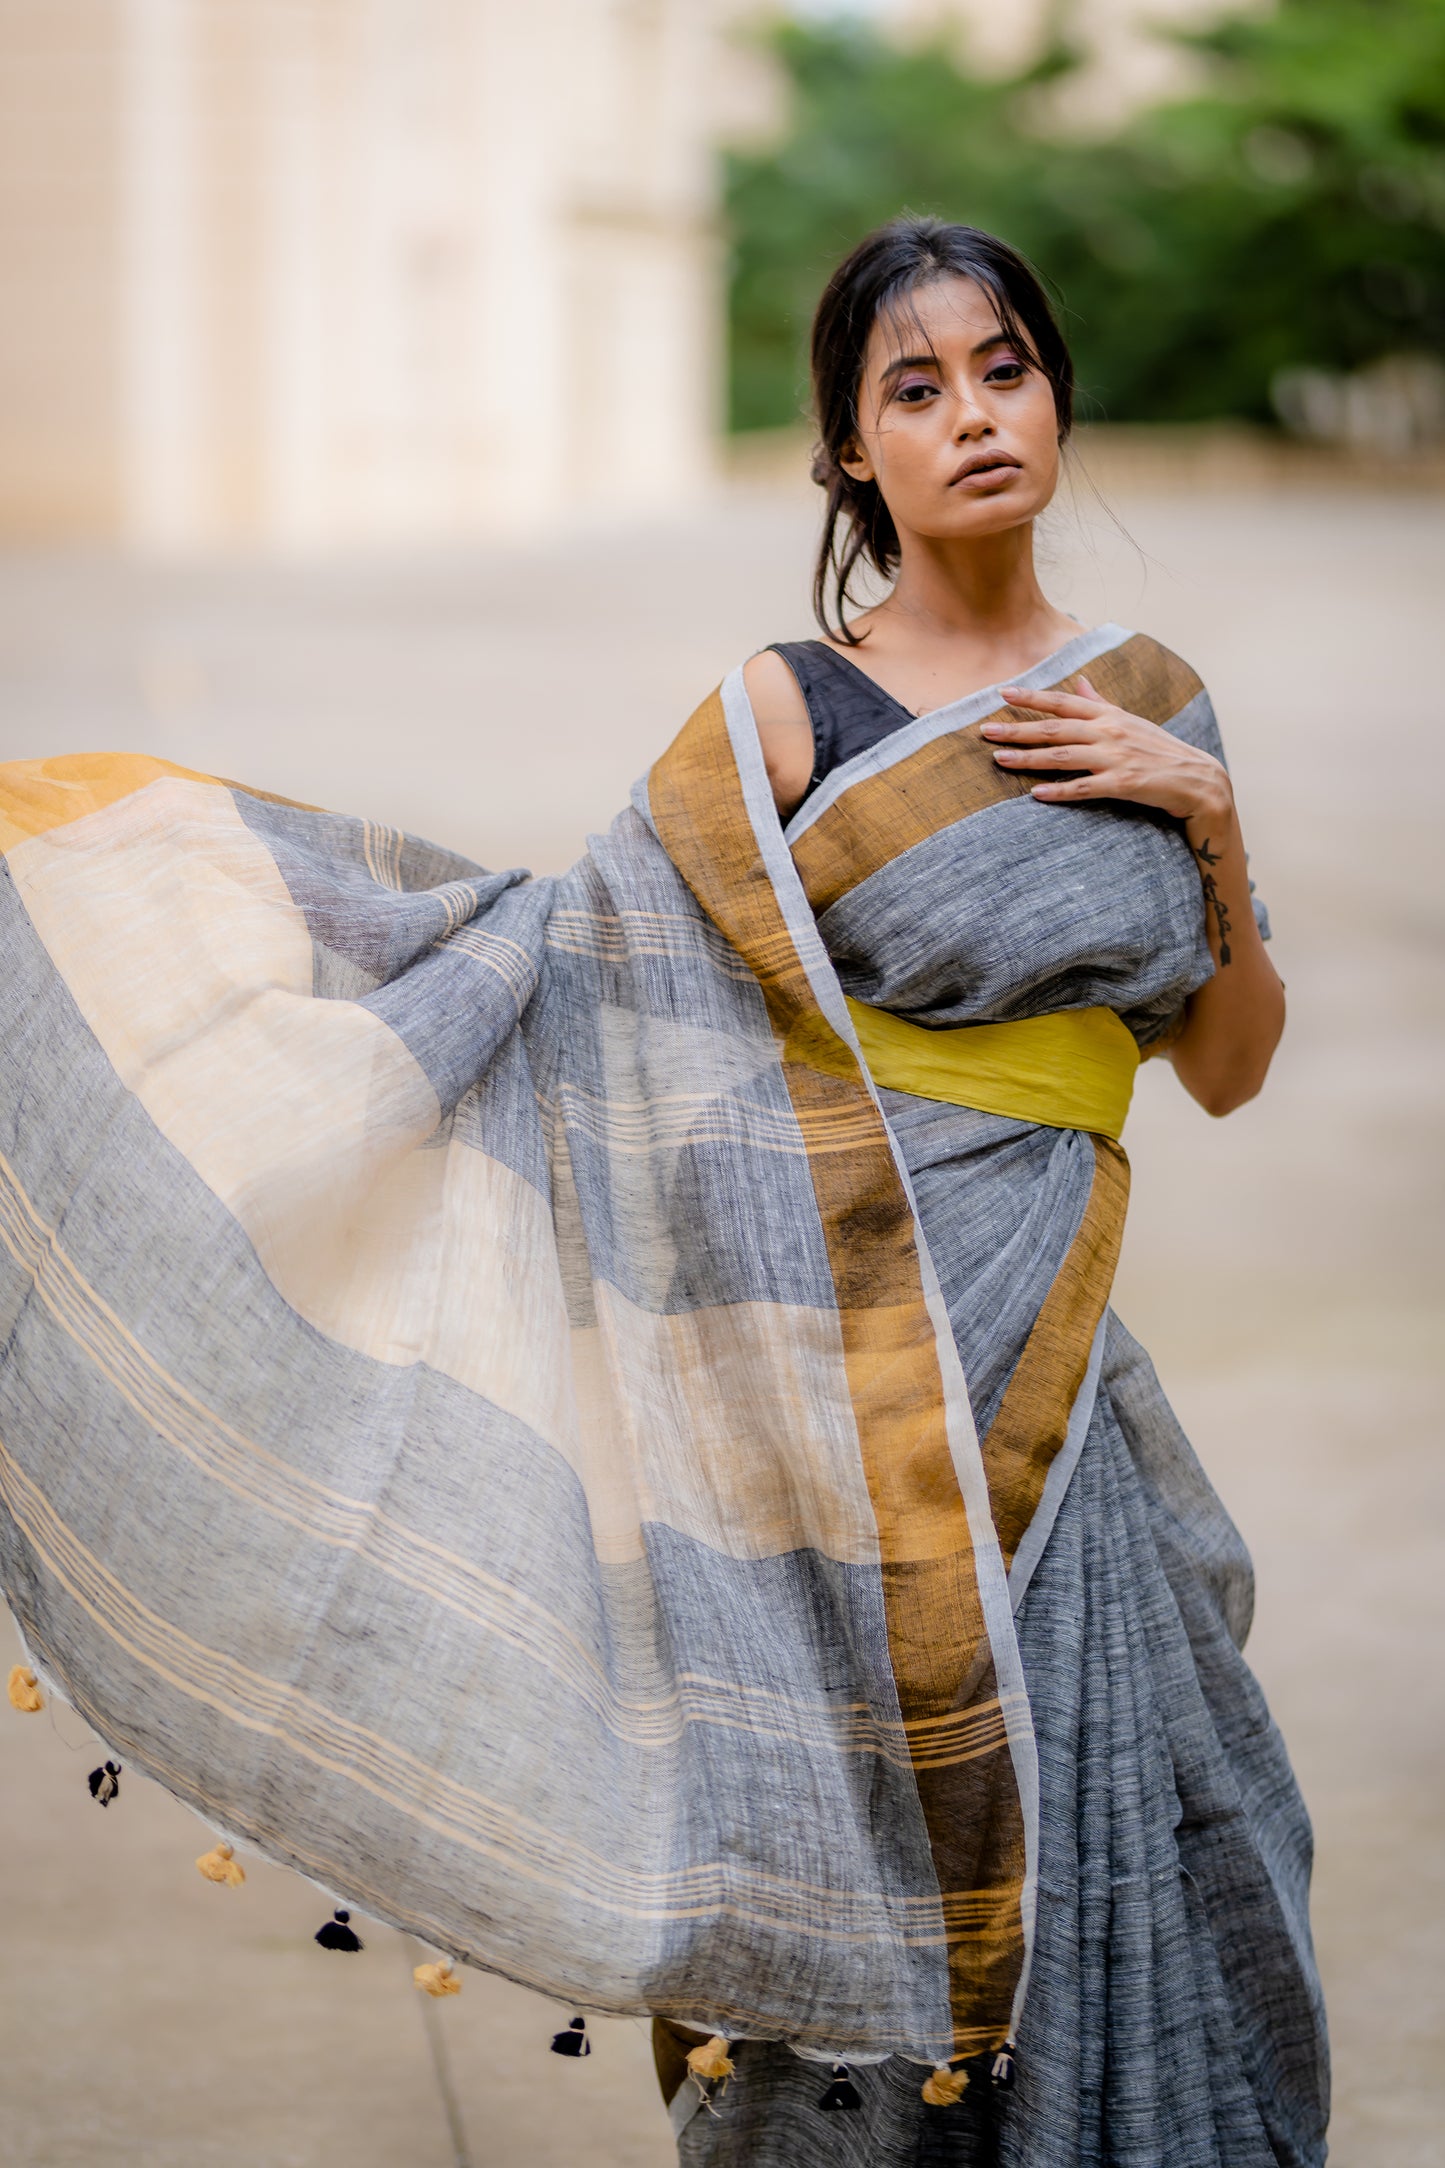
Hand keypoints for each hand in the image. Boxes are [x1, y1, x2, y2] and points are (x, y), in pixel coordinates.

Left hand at [982, 677, 1232, 826]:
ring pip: (1063, 756)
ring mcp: (1116, 757)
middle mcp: (1109, 732)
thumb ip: (1100, 703)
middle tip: (985, 731)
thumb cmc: (1160, 750)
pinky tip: (1037, 794)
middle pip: (1055, 728)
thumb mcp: (1130, 721)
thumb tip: (1078, 681)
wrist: (1198, 780)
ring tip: (1000, 760)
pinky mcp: (1124, 783)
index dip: (1032, 697)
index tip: (1001, 693)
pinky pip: (1085, 788)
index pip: (1063, 703)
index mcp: (1109, 715)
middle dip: (1018, 729)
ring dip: (1029, 758)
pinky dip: (1060, 792)